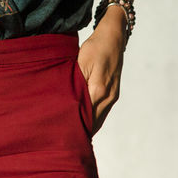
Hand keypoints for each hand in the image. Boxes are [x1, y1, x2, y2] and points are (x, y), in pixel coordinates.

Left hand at [76, 9, 126, 133]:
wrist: (113, 38)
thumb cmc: (95, 48)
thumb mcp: (81, 62)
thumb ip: (76, 84)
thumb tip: (70, 104)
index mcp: (98, 90)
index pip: (86, 117)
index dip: (75, 127)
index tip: (64, 136)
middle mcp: (108, 97)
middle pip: (93, 121)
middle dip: (80, 130)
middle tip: (64, 139)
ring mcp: (112, 96)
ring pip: (99, 118)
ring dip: (87, 125)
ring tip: (72, 133)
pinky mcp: (113, 93)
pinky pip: (102, 111)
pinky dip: (93, 118)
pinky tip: (84, 121)